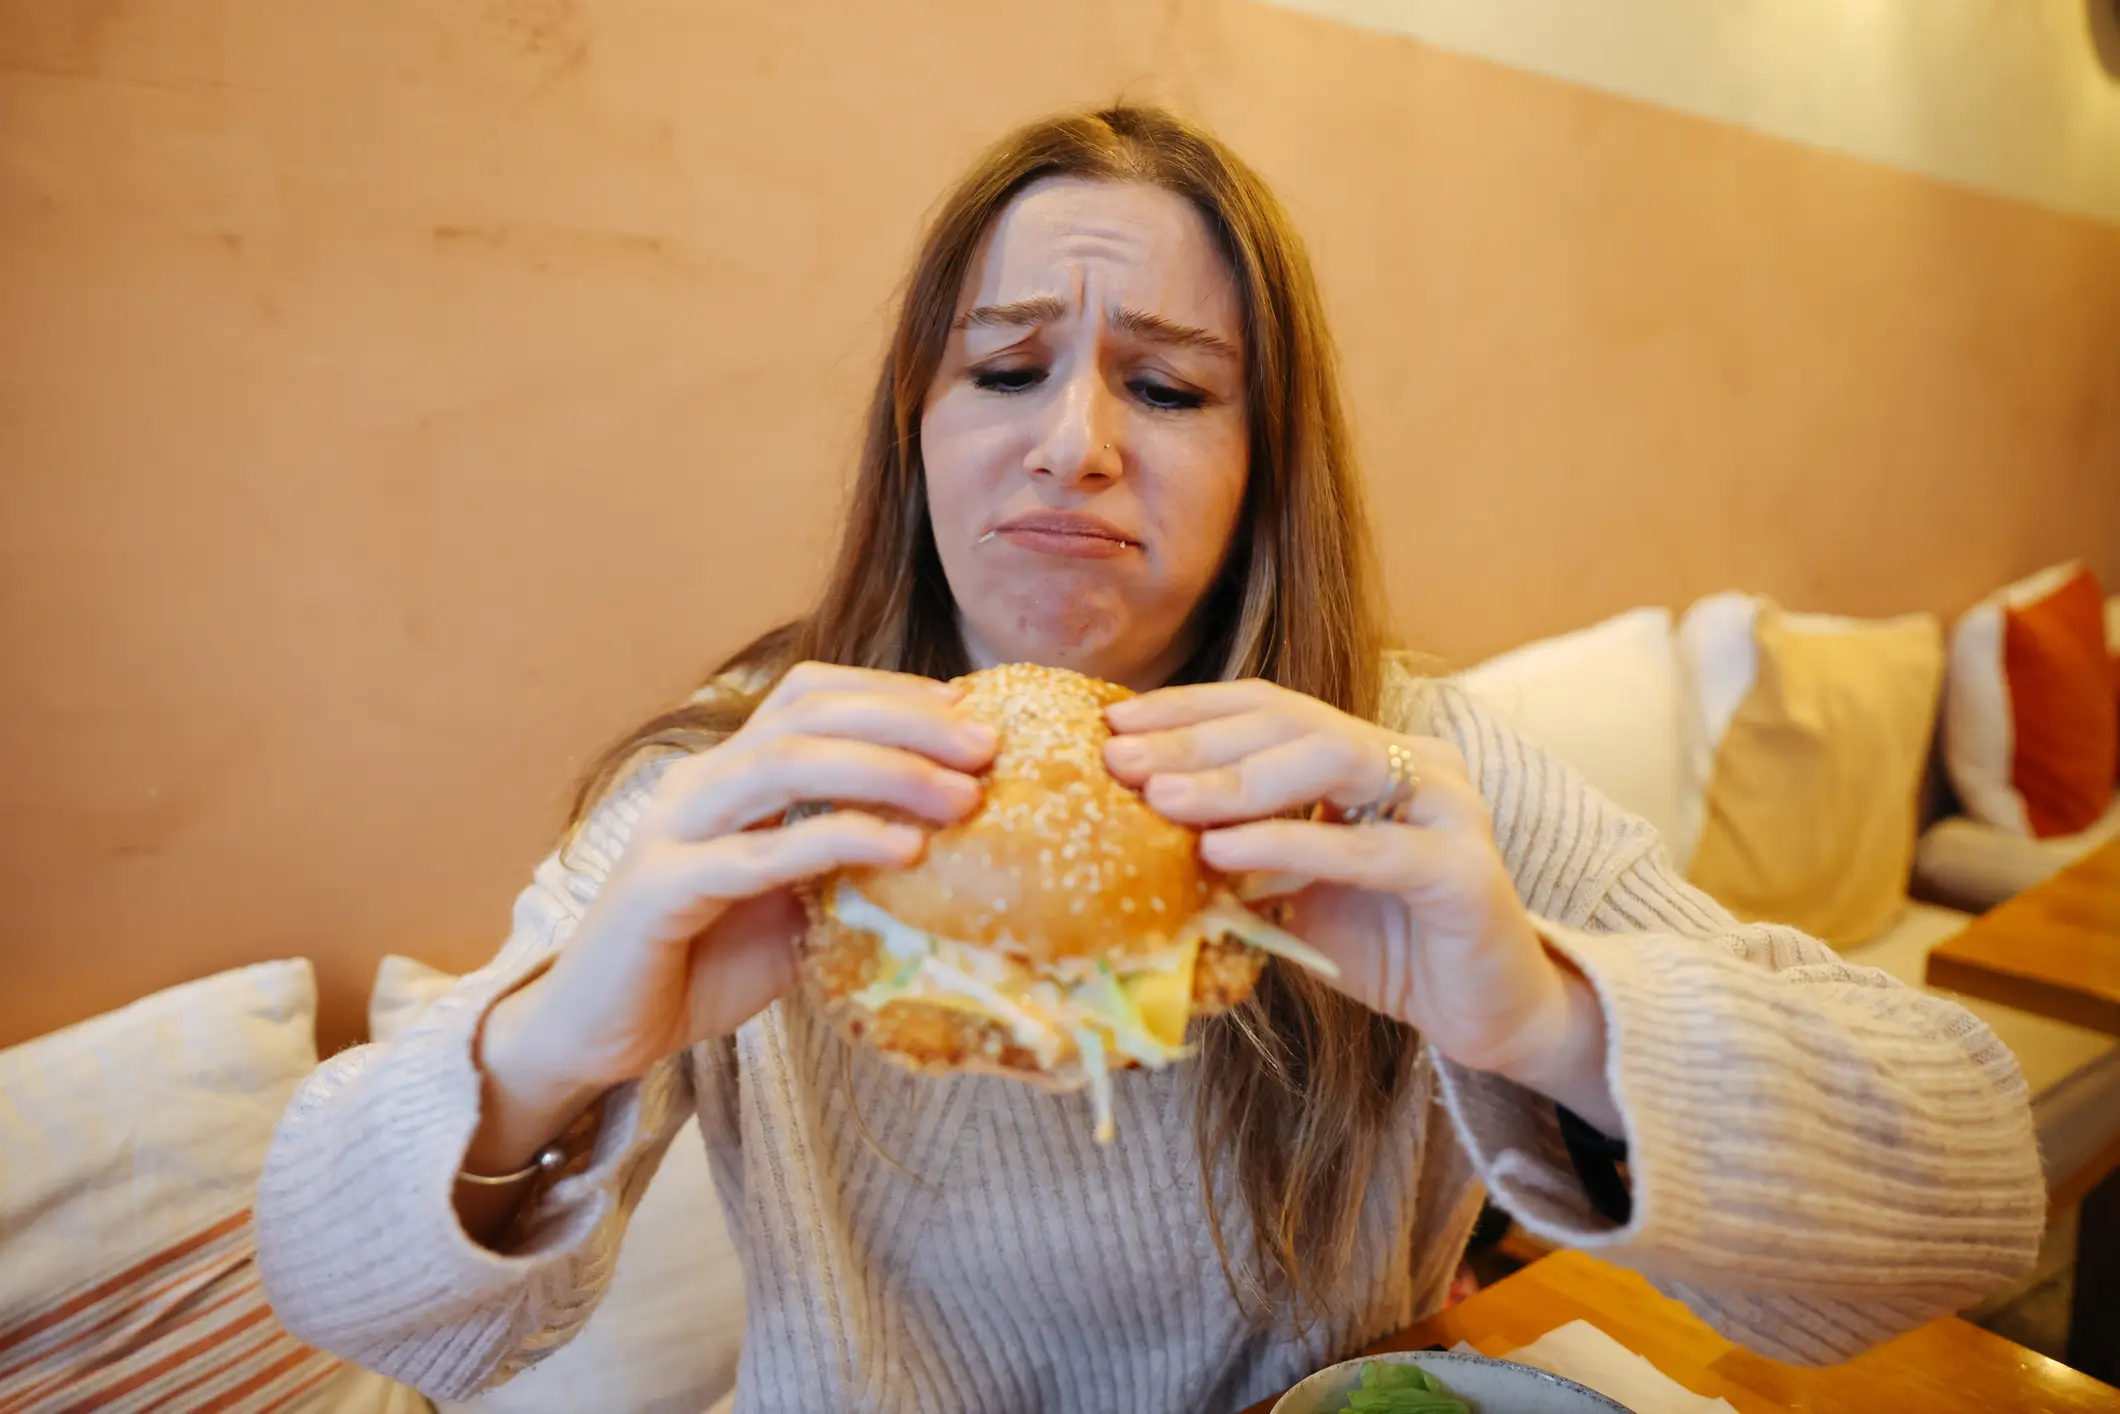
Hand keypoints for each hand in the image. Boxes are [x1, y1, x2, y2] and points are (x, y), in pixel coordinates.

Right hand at [484, 663, 997, 1109]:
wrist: (600, 1032)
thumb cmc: (700, 963)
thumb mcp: (794, 903)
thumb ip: (846, 864)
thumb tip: (947, 842)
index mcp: (728, 773)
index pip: (809, 696)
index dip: (889, 691)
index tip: (969, 713)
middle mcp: (699, 783)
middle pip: (807, 717)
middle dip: (906, 722)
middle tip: (987, 749)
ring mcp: (674, 830)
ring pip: (783, 765)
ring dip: (884, 771)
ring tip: (961, 796)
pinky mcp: (661, 890)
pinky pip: (758, 854)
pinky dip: (837, 841)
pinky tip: (904, 849)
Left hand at [1102, 680, 1614, 1128]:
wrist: (1485, 1014)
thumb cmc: (1387, 946)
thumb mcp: (1294, 891)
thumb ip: (1238, 854)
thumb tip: (1134, 831)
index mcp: (1372, 753)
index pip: (1271, 706)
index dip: (1190, 709)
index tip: (1113, 724)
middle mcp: (1414, 762)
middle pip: (1293, 722)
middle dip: (1197, 738)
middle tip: (1118, 759)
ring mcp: (1446, 808)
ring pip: (1333, 760)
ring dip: (1237, 780)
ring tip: (1162, 798)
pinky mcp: (1462, 871)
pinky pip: (1366, 849)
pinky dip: (1290, 845)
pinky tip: (1224, 852)